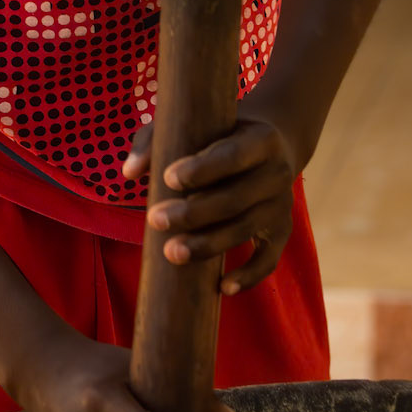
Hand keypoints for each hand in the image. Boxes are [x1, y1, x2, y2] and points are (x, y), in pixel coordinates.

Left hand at [122, 104, 301, 295]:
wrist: (275, 144)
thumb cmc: (219, 133)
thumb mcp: (193, 124)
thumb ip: (156, 140)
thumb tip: (129, 173)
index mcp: (261, 140)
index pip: (232, 155)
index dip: (202, 169)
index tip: (168, 178)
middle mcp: (277, 172)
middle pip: (235, 199)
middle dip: (194, 213)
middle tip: (154, 220)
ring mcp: (281, 204)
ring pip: (245, 229)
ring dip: (208, 245)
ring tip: (172, 253)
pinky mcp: (281, 230)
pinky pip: (269, 258)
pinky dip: (250, 275)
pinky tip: (223, 287)